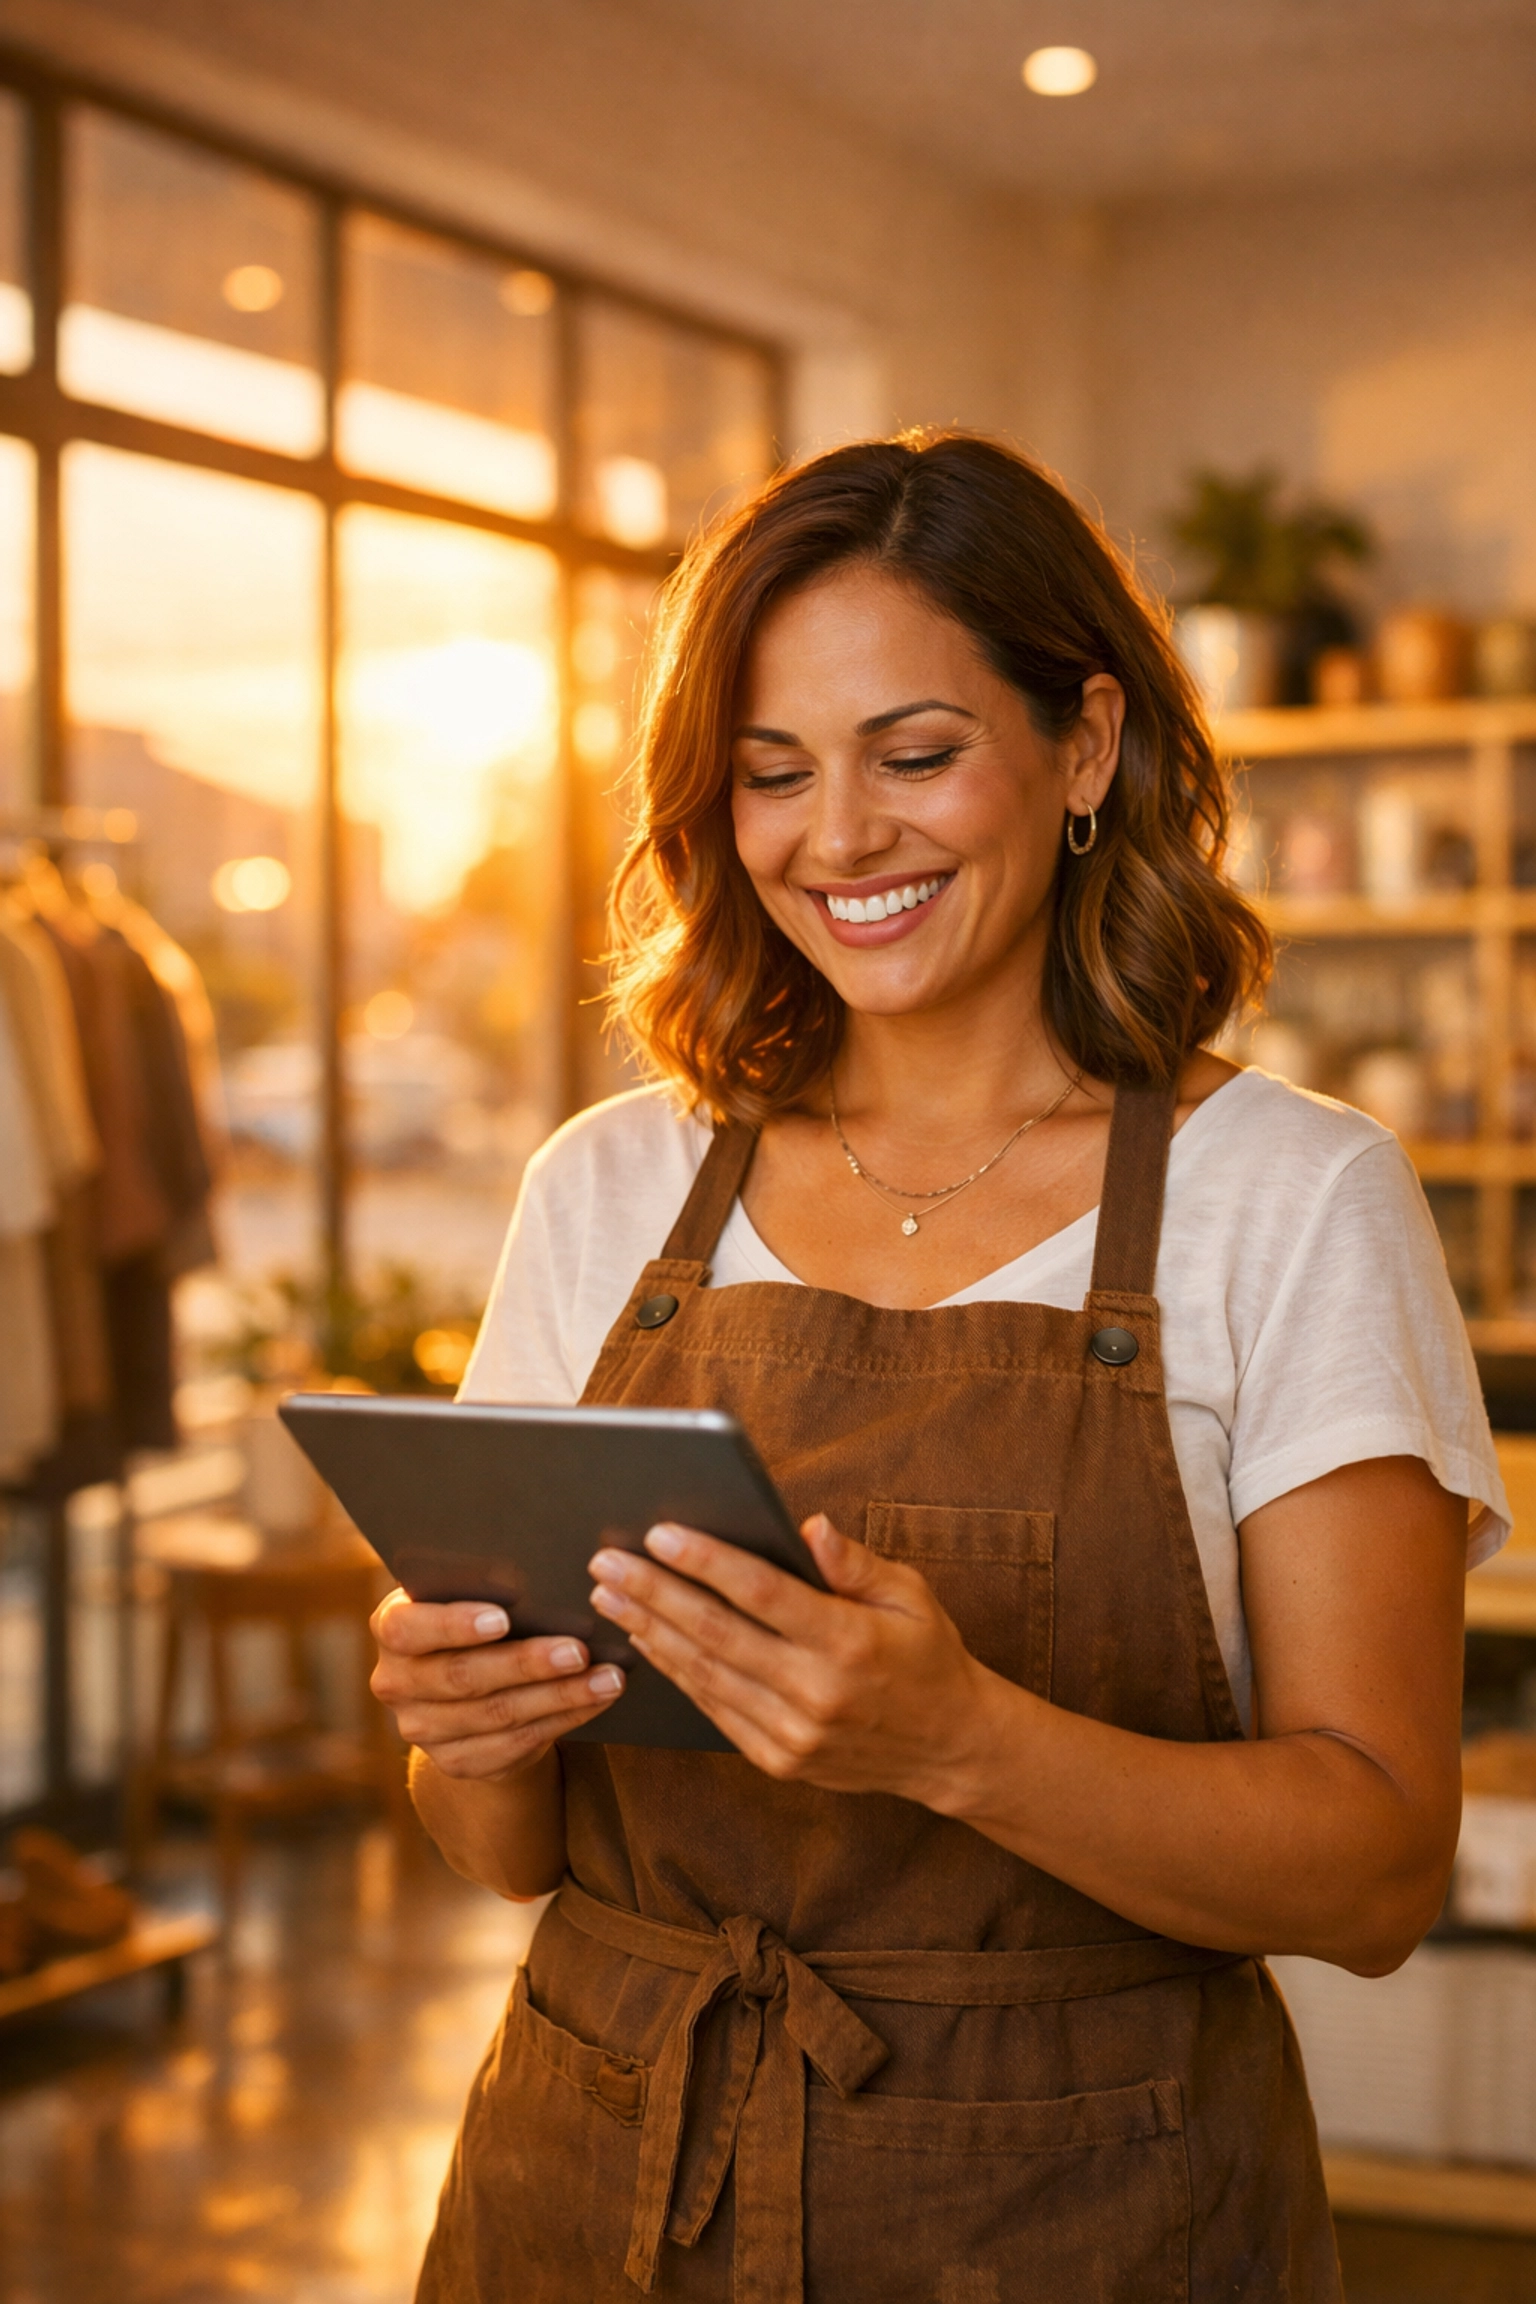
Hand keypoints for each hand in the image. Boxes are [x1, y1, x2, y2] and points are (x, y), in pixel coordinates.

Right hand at [369, 1591, 623, 1781]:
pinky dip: (564, 1719)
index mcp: (392, 1628)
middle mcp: (396, 1683)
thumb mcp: (468, 1595)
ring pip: (497, 1715)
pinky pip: (516, 1744)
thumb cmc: (476, 1615)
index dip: (453, 1625)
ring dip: (559, 1696)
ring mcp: (423, 1729)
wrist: (465, 1686)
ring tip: (607, 1678)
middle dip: (526, 1663)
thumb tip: (543, 1575)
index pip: (409, 1629)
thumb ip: (485, 1586)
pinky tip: (596, 1700)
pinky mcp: (456, 1762)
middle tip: (578, 1650)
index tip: (503, 1618)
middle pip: (462, 1676)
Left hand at [587, 1516, 997, 1803]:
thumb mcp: (910, 1595)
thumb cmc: (927, 1656)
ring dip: (649, 1631)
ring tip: (609, 1596)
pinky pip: (714, 1708)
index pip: (761, 1593)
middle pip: (715, 1633)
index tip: (660, 1533)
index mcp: (849, 1642)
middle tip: (606, 1560)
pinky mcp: (778, 1759)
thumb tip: (807, 1526)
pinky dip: (675, 1671)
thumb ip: (854, 1562)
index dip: (706, 1561)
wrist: (950, 1748)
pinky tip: (647, 1640)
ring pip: (704, 1674)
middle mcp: (816, 1692)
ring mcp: (794, 1733)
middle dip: (653, 1592)